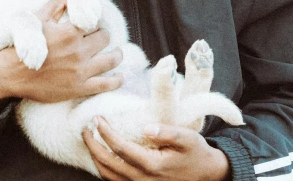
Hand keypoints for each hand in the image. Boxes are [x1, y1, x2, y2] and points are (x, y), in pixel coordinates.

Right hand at [0, 0, 123, 105]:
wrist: (11, 74)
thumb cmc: (24, 44)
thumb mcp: (38, 19)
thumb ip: (58, 3)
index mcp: (70, 33)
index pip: (94, 22)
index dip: (94, 22)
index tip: (92, 25)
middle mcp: (79, 51)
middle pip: (105, 39)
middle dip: (103, 36)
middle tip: (100, 37)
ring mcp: (81, 71)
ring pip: (111, 60)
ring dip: (117, 55)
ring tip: (117, 53)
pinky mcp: (79, 88)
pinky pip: (106, 84)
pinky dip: (116, 80)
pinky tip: (119, 76)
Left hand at [83, 117, 229, 180]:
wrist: (206, 175)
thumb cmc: (196, 154)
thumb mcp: (188, 139)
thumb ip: (168, 133)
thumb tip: (146, 127)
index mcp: (153, 164)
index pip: (120, 147)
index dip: (105, 132)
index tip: (97, 118)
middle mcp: (142, 179)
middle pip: (107, 163)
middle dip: (92, 144)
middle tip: (86, 128)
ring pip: (107, 175)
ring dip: (95, 156)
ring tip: (90, 139)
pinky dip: (102, 168)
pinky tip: (101, 154)